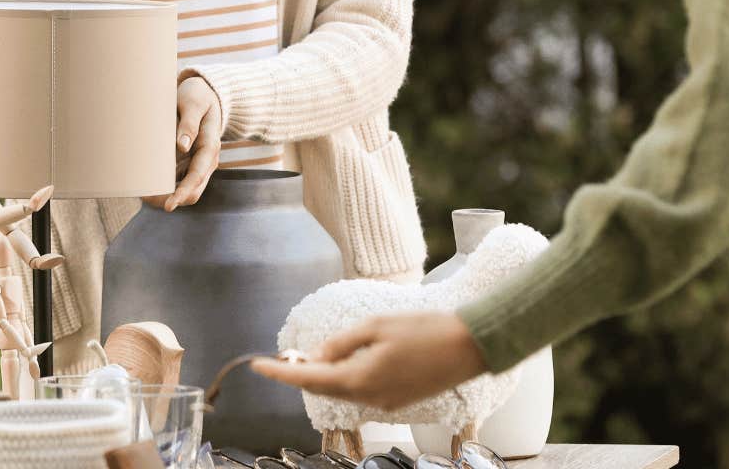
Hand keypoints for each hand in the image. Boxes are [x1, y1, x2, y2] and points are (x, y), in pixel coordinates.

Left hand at [141, 76, 222, 211]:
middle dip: (171, 199)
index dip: (182, 192)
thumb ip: (189, 123)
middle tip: (145, 198)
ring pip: (186, 191)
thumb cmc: (198, 96)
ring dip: (167, 195)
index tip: (168, 205)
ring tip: (143, 193)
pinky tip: (149, 184)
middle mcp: (207, 160)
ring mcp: (199, 163)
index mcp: (210, 146)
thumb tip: (182, 146)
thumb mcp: (194, 103)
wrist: (207, 94)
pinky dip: (166, 187)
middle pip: (193, 191)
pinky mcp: (190, 163)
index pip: (197, 176)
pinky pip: (179, 181)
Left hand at [249, 312, 489, 410]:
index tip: (257, 365)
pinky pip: (363, 391)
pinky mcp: (398, 400)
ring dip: (328, 374)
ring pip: (344, 390)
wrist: (471, 347)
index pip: (309, 378)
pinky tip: (353, 359)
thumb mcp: (377, 326)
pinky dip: (349, 377)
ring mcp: (385, 403)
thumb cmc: (425, 330)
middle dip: (304, 372)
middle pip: (324, 388)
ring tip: (320, 352)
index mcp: (360, 378)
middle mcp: (369, 398)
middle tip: (287, 353)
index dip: (281, 371)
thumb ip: (342, 342)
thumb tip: (318, 356)